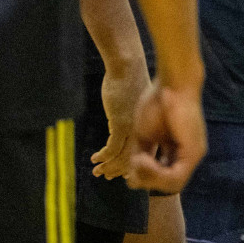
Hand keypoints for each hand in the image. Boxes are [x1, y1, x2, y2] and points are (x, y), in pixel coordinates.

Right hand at [91, 59, 151, 178]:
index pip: (144, 153)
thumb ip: (125, 118)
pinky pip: (112, 148)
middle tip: (105, 176)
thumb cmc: (129, 80)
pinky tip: (94, 159)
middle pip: (133, 159)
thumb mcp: (130, 103)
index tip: (119, 172)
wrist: (127, 66)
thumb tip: (114, 128)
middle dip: (118, 170)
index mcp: (149, 126)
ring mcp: (133, 128)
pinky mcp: (121, 124)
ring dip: (108, 167)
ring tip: (96, 172)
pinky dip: (103, 156)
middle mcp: (144, 130)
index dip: (131, 165)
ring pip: (122, 157)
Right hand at [126, 78, 206, 193]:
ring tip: (137, 161)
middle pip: (168, 184)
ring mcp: (194, 154)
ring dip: (149, 178)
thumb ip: (142, 155)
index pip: (163, 176)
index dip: (144, 178)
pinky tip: (143, 160)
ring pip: (172, 184)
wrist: (172, 83)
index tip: (130, 170)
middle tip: (133, 166)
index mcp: (178, 149)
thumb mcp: (144, 135)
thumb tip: (134, 178)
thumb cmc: (157, 102)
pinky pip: (175, 177)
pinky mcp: (194, 152)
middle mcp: (189, 154)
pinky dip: (156, 174)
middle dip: (146, 180)